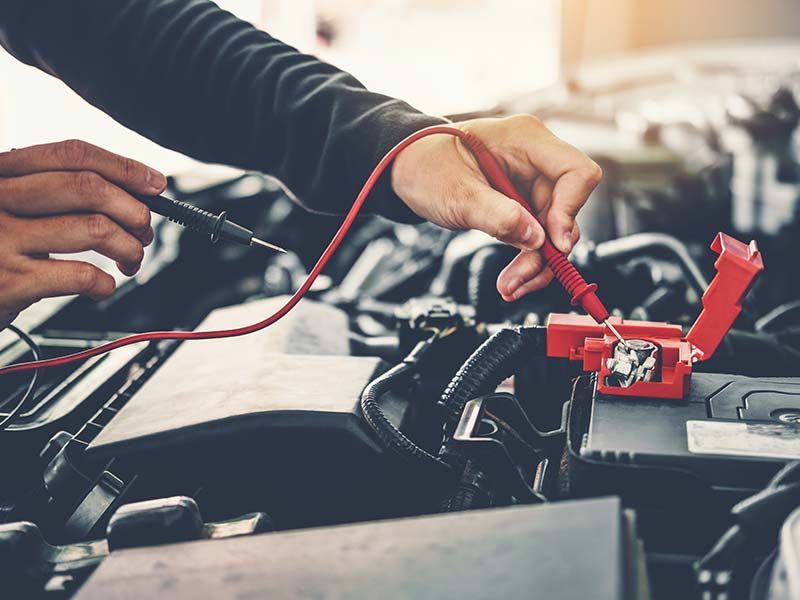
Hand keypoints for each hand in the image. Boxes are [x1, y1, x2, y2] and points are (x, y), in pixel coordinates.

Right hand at [0, 140, 165, 326]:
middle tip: (143, 232)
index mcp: (2, 173)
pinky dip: (106, 284)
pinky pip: (82, 275)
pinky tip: (102, 287)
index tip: (155, 184)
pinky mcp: (10, 281)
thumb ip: (57, 194)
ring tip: (129, 260)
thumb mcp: (13, 208)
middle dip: (133, 211)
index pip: (72, 154)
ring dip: (129, 248)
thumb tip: (135, 191)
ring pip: (95, 229)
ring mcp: (1, 239)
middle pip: (89, 188)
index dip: (123, 167)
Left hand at [391, 115, 601, 300]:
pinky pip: (538, 236)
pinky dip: (528, 259)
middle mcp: (535, 160)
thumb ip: (497, 215)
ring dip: (538, 263)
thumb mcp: (456, 193)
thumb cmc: (425, 165)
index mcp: (526, 139)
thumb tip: (535, 239)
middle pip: (567, 209)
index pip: (576, 172)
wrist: (406, 169)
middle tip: (520, 278)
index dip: (571, 210)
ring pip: (555, 230)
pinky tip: (513, 279)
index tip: (552, 243)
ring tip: (511, 285)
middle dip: (549, 250)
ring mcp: (530, 183)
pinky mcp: (523, 204)